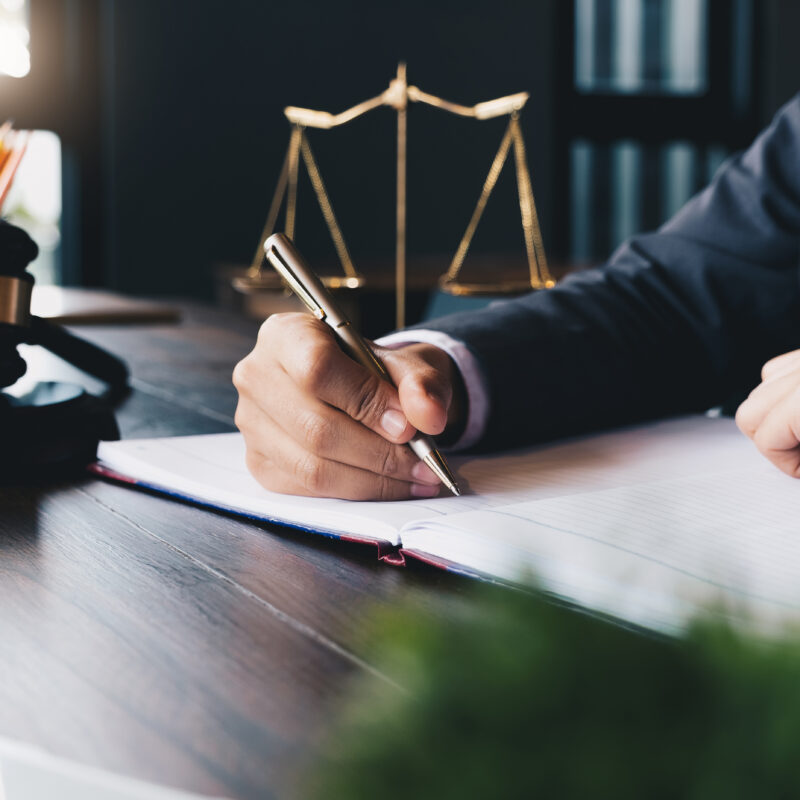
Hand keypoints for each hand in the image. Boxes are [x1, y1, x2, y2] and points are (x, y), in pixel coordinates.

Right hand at [233, 313, 464, 499]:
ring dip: (373, 480)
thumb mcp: (405, 365)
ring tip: (415, 476)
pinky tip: (389, 485)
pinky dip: (356, 492)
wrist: (360, 389)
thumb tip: (429, 416)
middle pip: (316, 428)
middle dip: (379, 453)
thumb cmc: (376, 372)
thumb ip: (421, 384)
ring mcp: (251, 423)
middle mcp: (257, 376)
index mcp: (286, 335)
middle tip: (422, 462)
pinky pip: (308, 489)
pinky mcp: (258, 462)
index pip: (317, 369)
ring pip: (312, 466)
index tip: (407, 426)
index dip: (366, 401)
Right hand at [735, 349, 799, 477]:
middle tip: (796, 454)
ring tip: (798, 433)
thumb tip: (797, 467)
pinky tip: (799, 407)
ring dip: (774, 415)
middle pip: (750, 412)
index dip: (785, 463)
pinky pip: (780, 369)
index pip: (767, 438)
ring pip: (761, 387)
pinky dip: (782, 391)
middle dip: (769, 440)